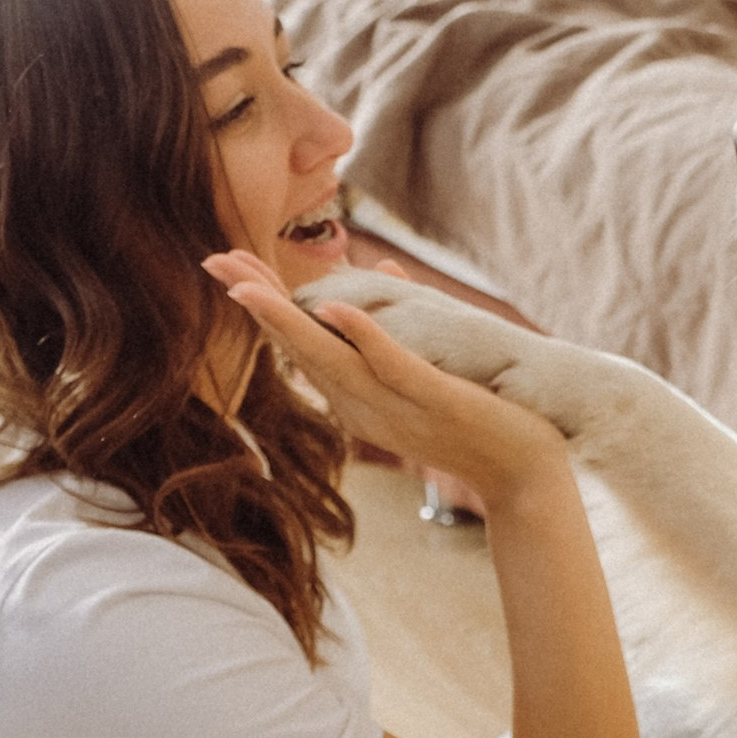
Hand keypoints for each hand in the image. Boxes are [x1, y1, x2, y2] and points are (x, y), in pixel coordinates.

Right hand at [205, 250, 567, 510]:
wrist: (524, 475)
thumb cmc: (478, 420)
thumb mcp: (429, 365)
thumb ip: (401, 319)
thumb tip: (383, 270)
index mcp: (357, 395)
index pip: (299, 343)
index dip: (262, 304)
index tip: (224, 266)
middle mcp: (364, 405)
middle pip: (298, 347)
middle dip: (256, 303)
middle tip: (213, 262)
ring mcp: (396, 406)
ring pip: (330, 358)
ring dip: (289, 320)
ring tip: (249, 287)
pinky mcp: (435, 401)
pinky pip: (393, 366)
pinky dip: (363, 336)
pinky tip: (333, 308)